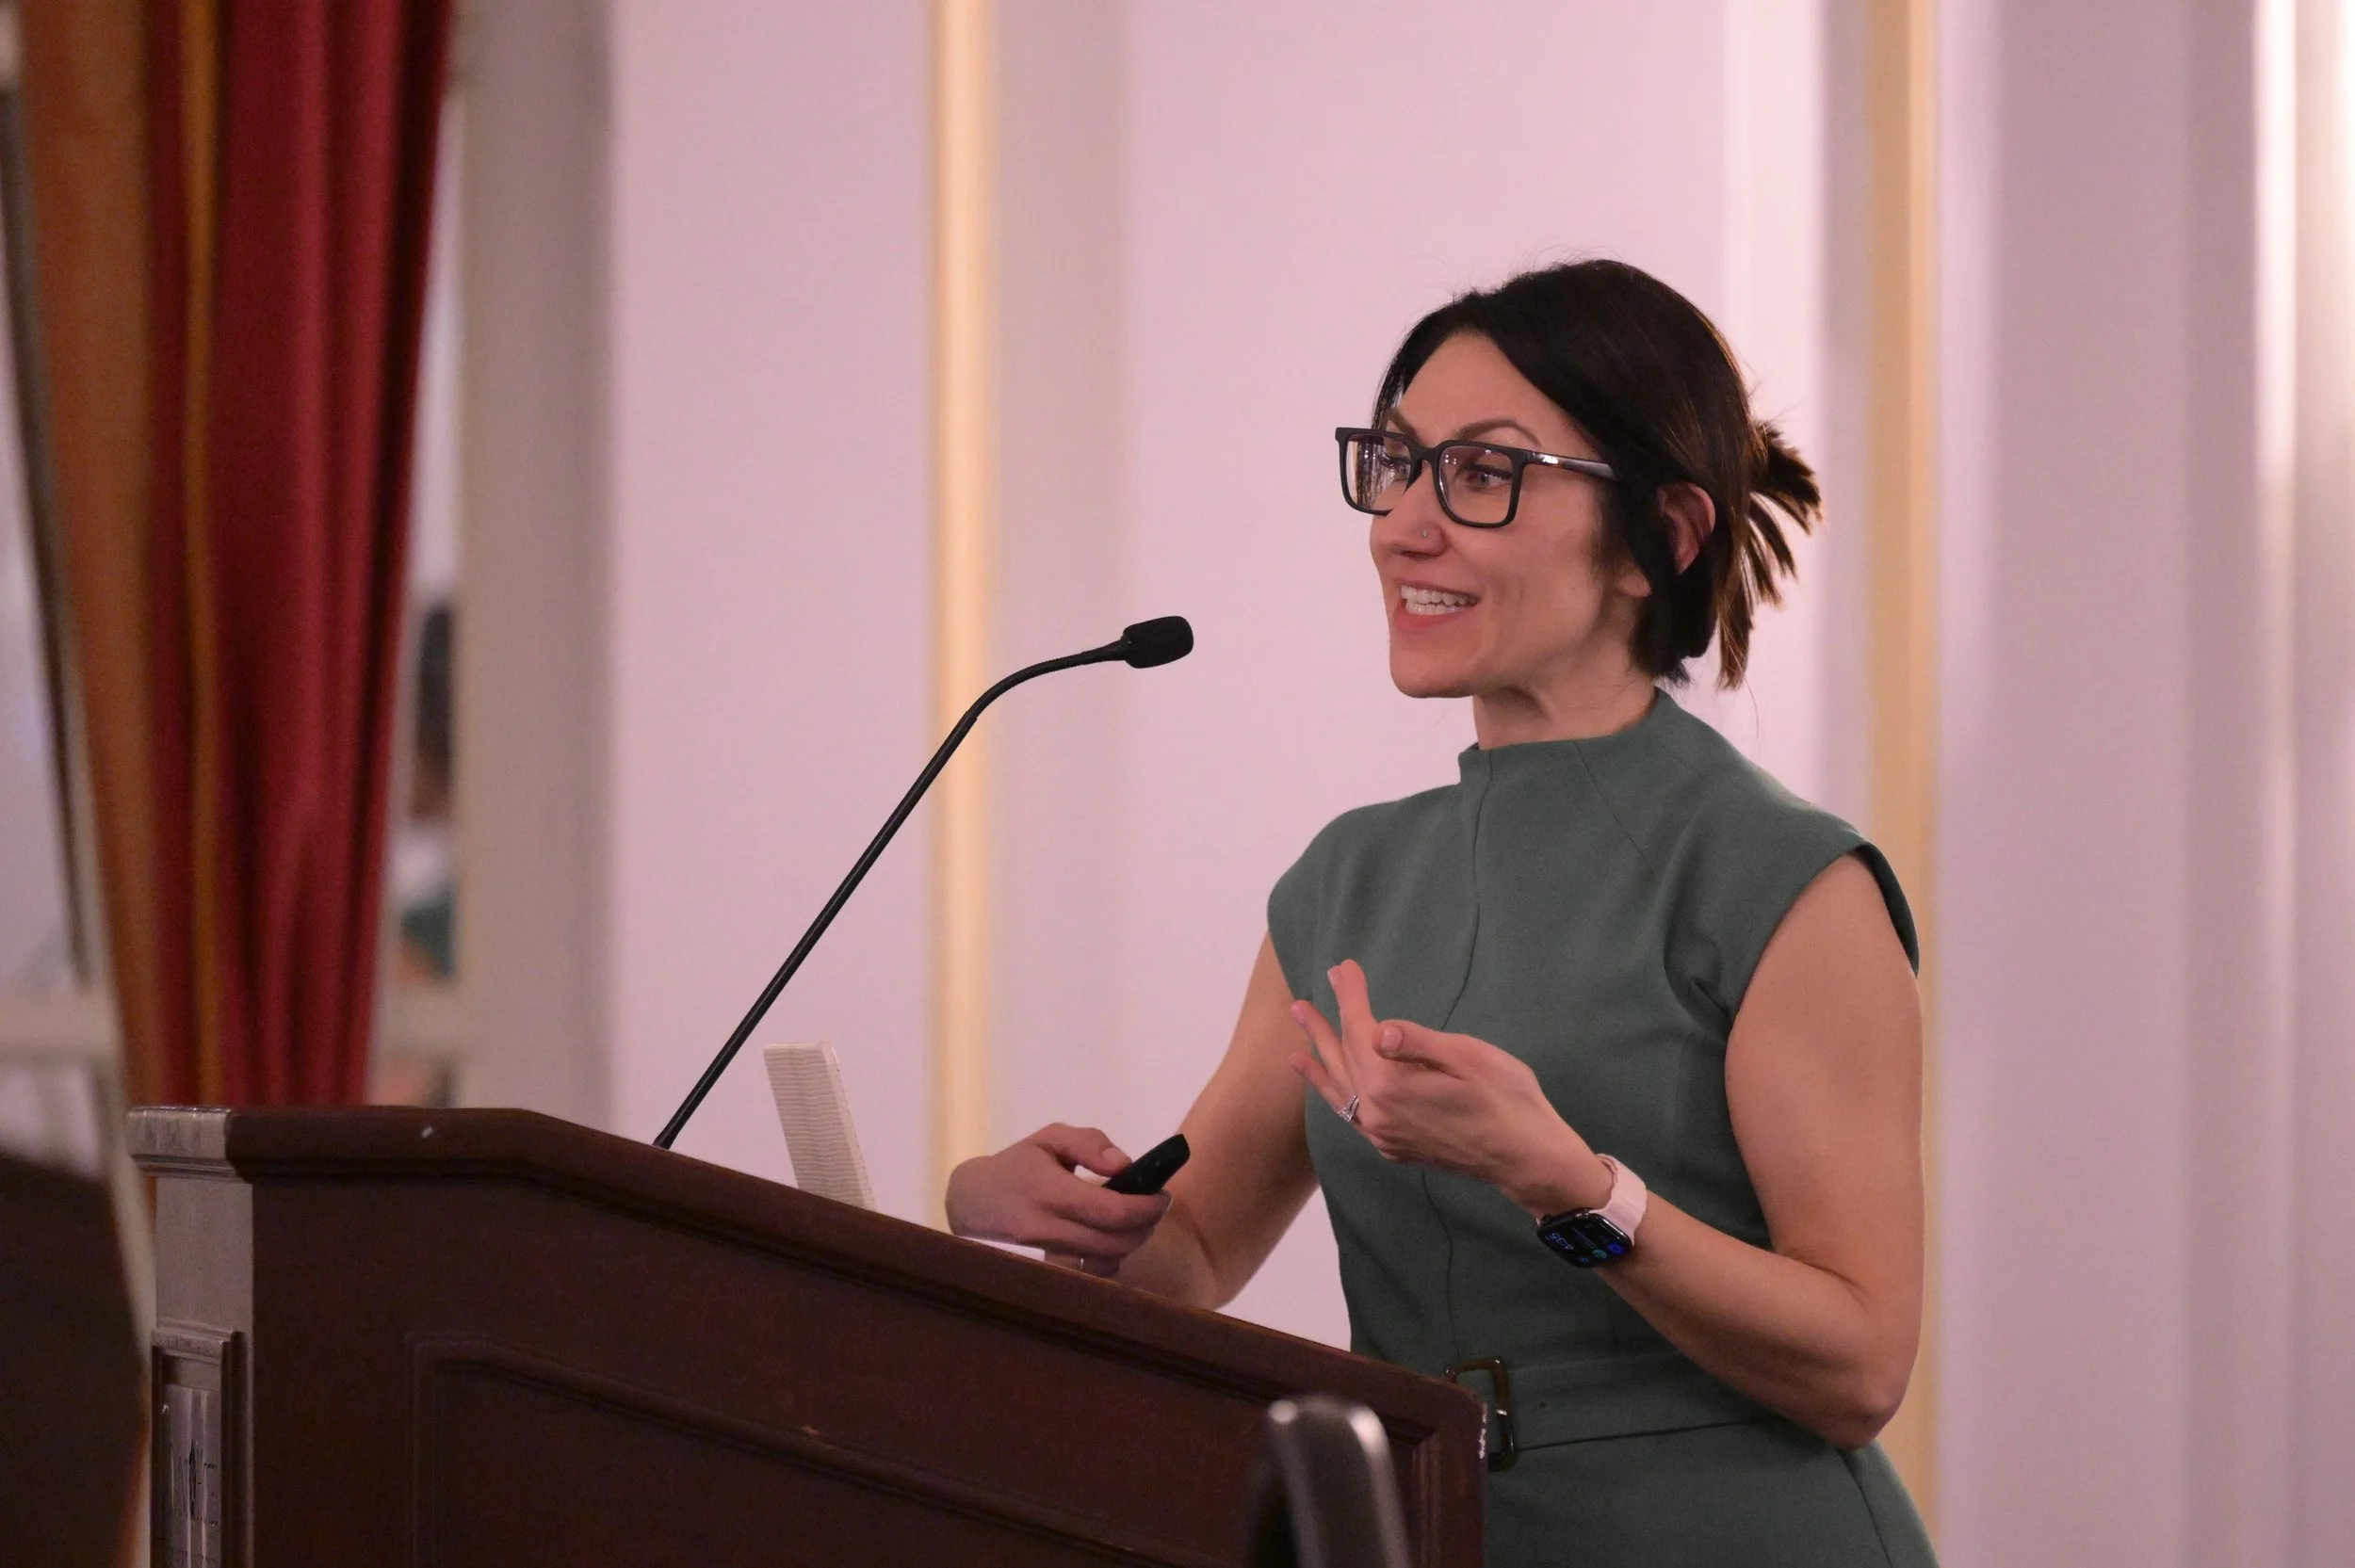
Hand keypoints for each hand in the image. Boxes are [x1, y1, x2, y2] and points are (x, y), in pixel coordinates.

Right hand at [944, 1124, 1172, 1276]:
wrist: (972, 1203)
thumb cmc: (1016, 1165)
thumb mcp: (1049, 1139)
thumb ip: (1089, 1144)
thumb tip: (1125, 1165)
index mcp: (1049, 1191)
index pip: (1111, 1210)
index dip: (1146, 1207)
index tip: (1163, 1196)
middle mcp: (1046, 1228)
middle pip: (1114, 1242)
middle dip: (1146, 1225)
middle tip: (1156, 1206)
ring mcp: (1044, 1255)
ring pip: (1105, 1262)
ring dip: (1131, 1243)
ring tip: (1136, 1220)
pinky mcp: (1045, 1270)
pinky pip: (1089, 1275)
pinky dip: (1110, 1260)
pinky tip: (1112, 1240)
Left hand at [1287, 960, 1611, 1218]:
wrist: (1526, 1159)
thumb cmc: (1508, 1099)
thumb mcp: (1469, 1058)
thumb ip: (1418, 1043)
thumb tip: (1378, 1029)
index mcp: (1391, 1086)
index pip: (1361, 1031)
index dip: (1352, 997)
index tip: (1344, 967)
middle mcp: (1377, 1115)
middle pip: (1344, 1059)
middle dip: (1328, 1024)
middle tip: (1304, 999)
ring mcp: (1383, 1136)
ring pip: (1341, 1091)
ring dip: (1319, 1062)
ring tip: (1298, 1041)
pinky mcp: (1393, 1148)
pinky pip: (1352, 1115)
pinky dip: (1336, 1095)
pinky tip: (1330, 1085)